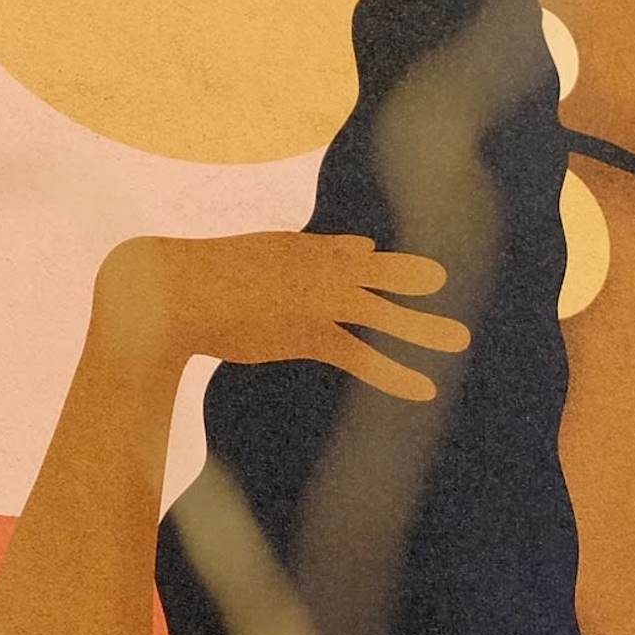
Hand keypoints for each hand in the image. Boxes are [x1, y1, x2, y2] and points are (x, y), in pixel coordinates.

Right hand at [93, 231, 470, 401]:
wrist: (173, 290)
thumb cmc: (202, 276)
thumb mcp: (257, 257)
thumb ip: (305, 255)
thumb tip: (356, 248)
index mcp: (302, 247)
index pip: (349, 254)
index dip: (364, 262)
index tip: (379, 266)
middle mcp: (317, 268)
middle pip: (378, 273)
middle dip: (412, 278)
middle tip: (445, 280)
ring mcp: (317, 299)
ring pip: (381, 312)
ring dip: (423, 327)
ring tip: (461, 338)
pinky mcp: (309, 334)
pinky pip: (362, 356)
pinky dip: (394, 373)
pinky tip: (424, 387)